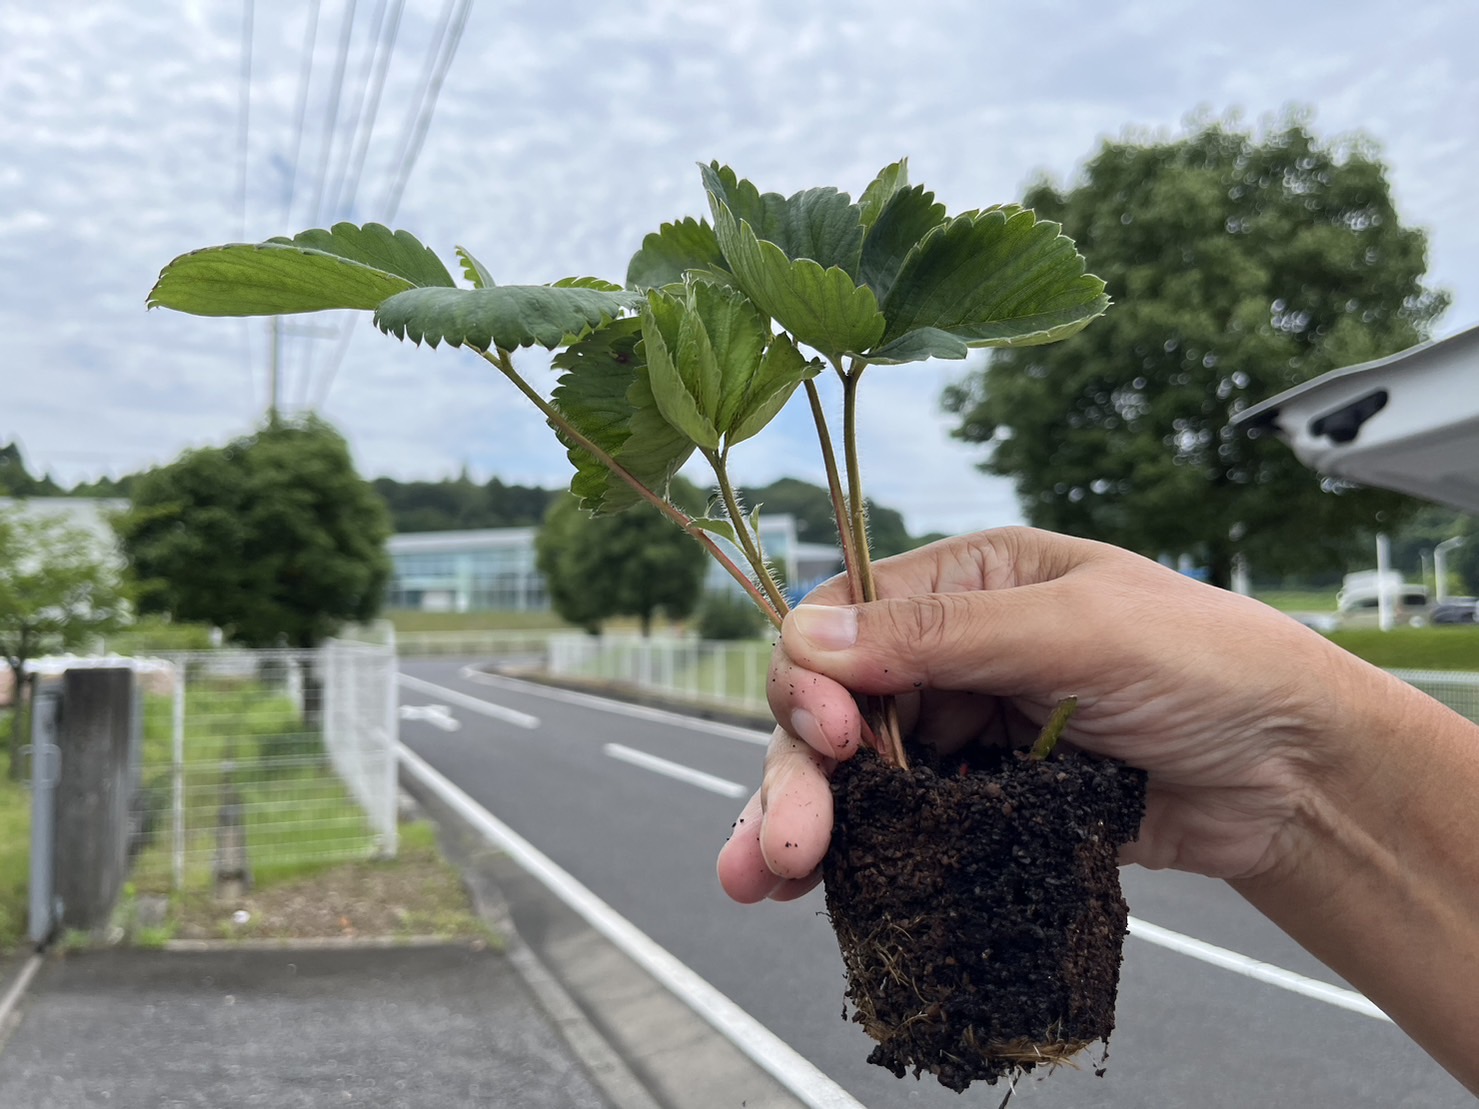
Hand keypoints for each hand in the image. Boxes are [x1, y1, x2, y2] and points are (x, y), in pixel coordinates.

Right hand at [718, 527, 1367, 901]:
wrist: (1298, 776)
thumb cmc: (1211, 666)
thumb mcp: (1081, 629)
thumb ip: (945, 634)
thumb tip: (807, 637)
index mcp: (971, 583)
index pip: (848, 618)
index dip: (814, 674)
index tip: (831, 734)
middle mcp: (954, 654)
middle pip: (837, 708)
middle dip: (798, 773)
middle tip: (780, 850)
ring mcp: (969, 733)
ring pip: (858, 777)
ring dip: (804, 823)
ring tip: (758, 883)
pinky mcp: (986, 806)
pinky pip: (905, 828)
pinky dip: (859, 858)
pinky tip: (817, 893)